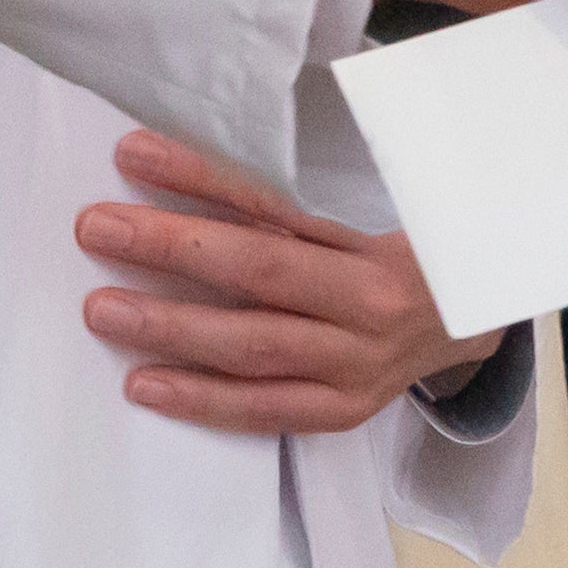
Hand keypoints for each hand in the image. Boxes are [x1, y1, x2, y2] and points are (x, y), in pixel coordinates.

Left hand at [75, 128, 497, 435]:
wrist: (470, 325)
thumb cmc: (400, 259)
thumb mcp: (360, 217)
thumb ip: (281, 206)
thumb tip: (175, 169)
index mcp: (372, 239)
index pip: (275, 207)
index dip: (201, 179)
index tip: (132, 156)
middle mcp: (369, 305)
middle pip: (259, 274)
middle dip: (171, 248)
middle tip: (97, 229)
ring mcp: (357, 366)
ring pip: (254, 348)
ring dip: (171, 329)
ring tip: (104, 311)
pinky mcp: (343, 411)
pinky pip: (265, 411)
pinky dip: (201, 399)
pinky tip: (144, 385)